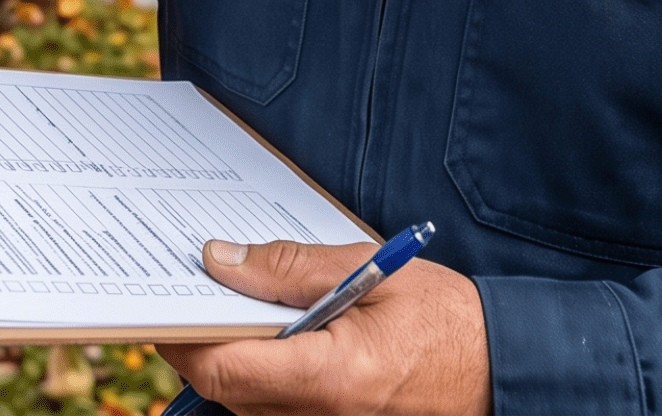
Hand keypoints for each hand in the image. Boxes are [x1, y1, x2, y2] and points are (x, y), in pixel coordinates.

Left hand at [160, 239, 490, 415]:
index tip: (163, 295)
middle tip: (182, 286)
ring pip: (244, 401)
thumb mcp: (368, 270)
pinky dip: (256, 367)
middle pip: (226, 389)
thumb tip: (220, 260)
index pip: (226, 368)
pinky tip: (261, 326)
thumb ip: (290, 268)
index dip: (183, 336)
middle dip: (196, 341)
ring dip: (225, 353)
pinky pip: (272, 405)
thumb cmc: (442, 318)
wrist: (497, 368)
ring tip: (221, 296)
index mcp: (331, 378)